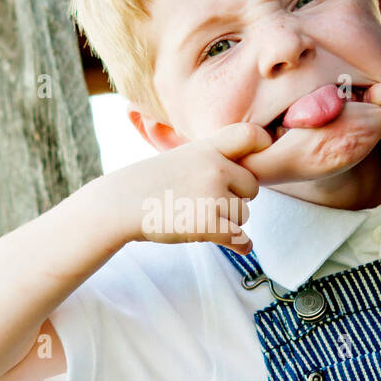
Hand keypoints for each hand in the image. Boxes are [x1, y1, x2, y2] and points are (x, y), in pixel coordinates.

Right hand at [117, 121, 269, 252]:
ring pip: (243, 215)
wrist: (119, 205)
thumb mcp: (181, 157)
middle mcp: (214, 168)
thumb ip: (213, 158)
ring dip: (228, 221)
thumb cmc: (150, 183)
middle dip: (236, 198)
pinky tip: (238, 246)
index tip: (261, 155)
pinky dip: (241, 245)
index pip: (251, 135)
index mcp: (208, 148)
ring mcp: (211, 196)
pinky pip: (240, 238)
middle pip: (251, 187)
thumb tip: (249, 168)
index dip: (262, 146)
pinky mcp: (207, 224)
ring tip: (198, 218)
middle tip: (208, 202)